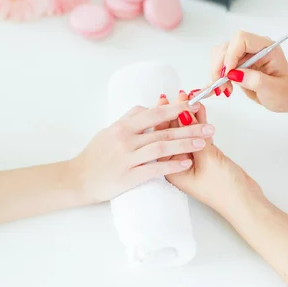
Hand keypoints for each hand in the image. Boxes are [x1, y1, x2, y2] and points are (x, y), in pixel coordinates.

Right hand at [68, 102, 215, 205]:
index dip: (176, 109)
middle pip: (163, 130)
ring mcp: (127, 158)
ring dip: (185, 144)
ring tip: (204, 143)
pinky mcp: (129, 176)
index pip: (154, 114)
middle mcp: (125, 139)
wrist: (77, 179)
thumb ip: (129, 119)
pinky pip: (155, 169)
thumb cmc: (94, 156)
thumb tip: (148, 108)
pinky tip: (187, 163)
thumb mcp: (108, 131)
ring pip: (162, 148)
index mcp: (122, 126)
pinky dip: (172, 165)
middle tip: (210, 128)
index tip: (194, 107)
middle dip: (190, 128)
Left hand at [157, 91, 261, 218]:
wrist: (246, 202)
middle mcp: (178, 164)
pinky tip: (200, 107)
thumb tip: (183, 112)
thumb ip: (195, 136)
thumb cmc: (224, 189)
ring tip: (188, 95)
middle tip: (176, 94)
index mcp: (172, 169)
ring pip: (187, 132)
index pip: (164, 138)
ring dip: (189, 115)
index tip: (164, 100)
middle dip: (175, 113)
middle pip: (173, 133)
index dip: (163, 117)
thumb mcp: (207, 160)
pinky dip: (200, 122)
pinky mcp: (206, 157)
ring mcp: (192, 160)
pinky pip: (200, 135)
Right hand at [209, 31, 287, 112]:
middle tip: (222, 86)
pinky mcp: (236, 63)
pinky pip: (219, 65)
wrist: (286, 95)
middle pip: (227, 47)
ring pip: (219, 55)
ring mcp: (243, 55)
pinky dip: (216, 77)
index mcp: (266, 47)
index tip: (228, 73)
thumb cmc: (285, 91)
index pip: (242, 39)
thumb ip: (255, 80)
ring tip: (225, 89)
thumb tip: (234, 74)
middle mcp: (253, 47)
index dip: (231, 54)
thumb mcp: (274, 90)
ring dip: (217, 72)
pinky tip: (218, 89)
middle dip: (220, 66)